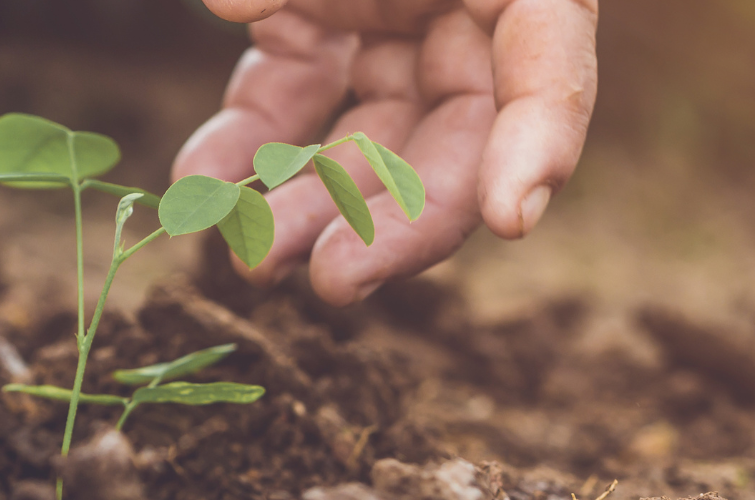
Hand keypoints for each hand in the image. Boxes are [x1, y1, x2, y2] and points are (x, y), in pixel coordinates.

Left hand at [181, 0, 598, 304]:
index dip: (543, 146)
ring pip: (365, 143)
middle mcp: (465, 14)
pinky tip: (201, 180)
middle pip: (454, 141)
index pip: (553, 71)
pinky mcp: (317, 28)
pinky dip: (245, 145)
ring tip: (252, 261)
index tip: (515, 217)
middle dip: (395, 221)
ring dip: (310, 206)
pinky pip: (288, 103)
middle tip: (335, 284)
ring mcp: (390, 25)